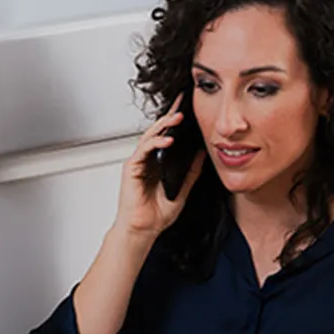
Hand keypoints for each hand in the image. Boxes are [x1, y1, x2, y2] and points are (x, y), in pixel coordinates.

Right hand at [117, 96, 204, 239]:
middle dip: (170, 116)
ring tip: (177, 117)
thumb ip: (191, 171)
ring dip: (163, 125)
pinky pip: (143, 149)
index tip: (188, 109)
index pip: (167, 137)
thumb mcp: (183, 189)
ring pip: (149, 136)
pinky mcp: (131, 168)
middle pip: (158, 132)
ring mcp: (138, 163)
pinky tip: (167, 139)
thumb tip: (202, 153)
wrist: (143, 229)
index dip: (176, 123)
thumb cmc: (156, 214)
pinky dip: (155, 142)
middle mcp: (147, 160)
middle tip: (183, 103)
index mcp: (157, 164)